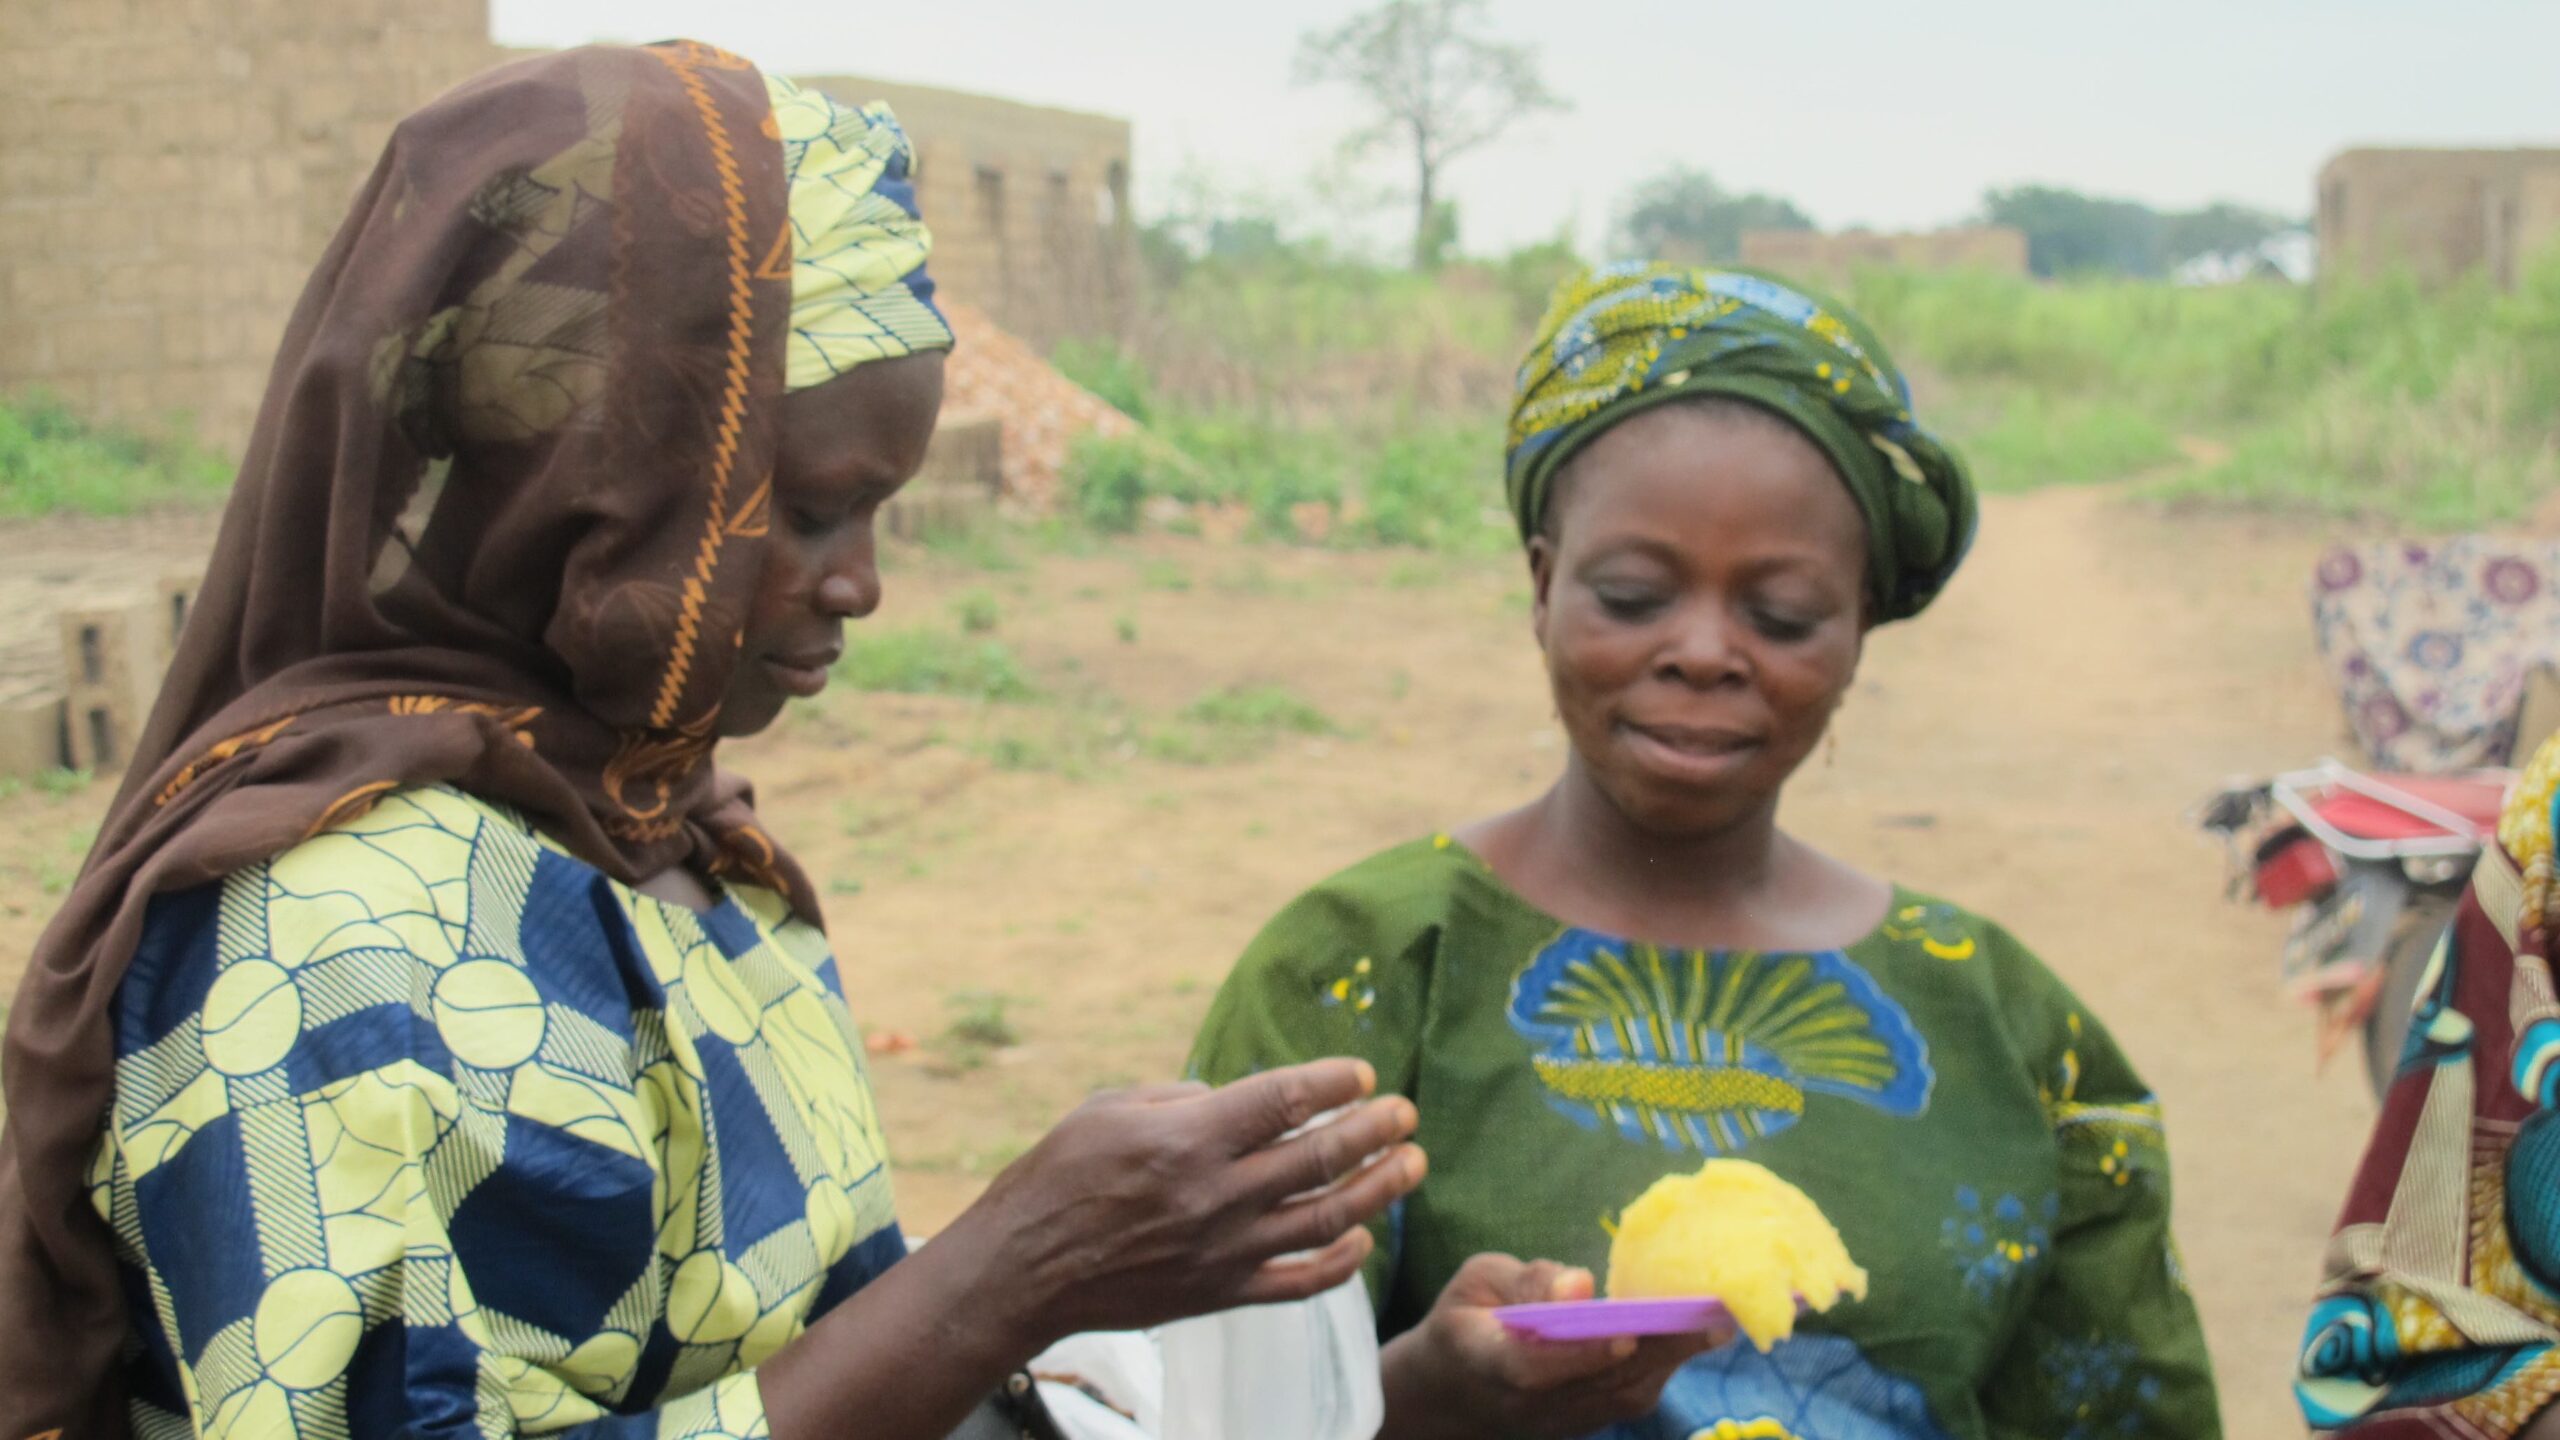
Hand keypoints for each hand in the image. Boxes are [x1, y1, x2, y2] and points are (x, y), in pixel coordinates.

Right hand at [938, 1058, 1425, 1350]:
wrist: (1022, 1269)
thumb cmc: (1057, 1177)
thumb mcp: (1111, 1107)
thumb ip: (1183, 1098)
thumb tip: (1236, 1098)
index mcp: (1187, 1138)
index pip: (1284, 1101)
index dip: (1334, 1084)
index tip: (1364, 1074)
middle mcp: (1215, 1195)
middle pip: (1318, 1158)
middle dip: (1374, 1132)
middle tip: (1407, 1114)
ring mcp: (1222, 1250)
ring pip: (1324, 1219)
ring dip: (1377, 1190)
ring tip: (1411, 1165)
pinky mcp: (1219, 1293)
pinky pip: (1298, 1283)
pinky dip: (1340, 1264)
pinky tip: (1361, 1241)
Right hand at [1379, 1254, 1732, 1439]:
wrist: (1450, 1393)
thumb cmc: (1466, 1319)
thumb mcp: (1476, 1280)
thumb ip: (1525, 1281)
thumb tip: (1579, 1284)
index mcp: (1484, 1361)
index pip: (1533, 1368)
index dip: (1579, 1355)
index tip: (1623, 1333)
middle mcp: (1525, 1405)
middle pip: (1597, 1386)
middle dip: (1658, 1349)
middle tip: (1712, 1315)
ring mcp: (1556, 1424)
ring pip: (1621, 1399)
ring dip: (1672, 1360)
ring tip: (1716, 1321)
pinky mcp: (1581, 1426)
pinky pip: (1627, 1402)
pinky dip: (1662, 1368)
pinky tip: (1691, 1336)